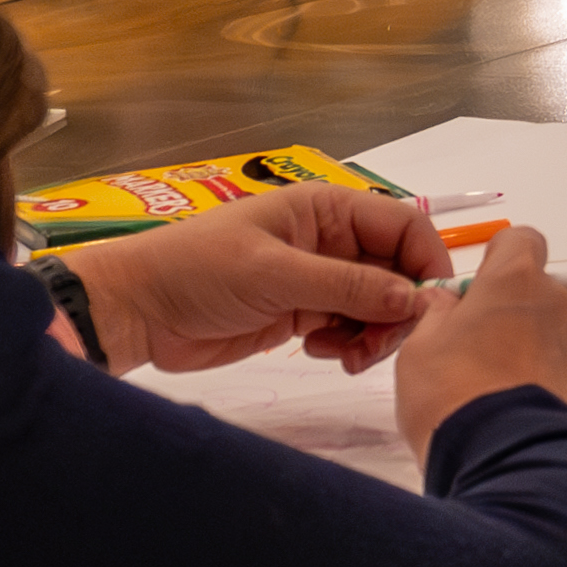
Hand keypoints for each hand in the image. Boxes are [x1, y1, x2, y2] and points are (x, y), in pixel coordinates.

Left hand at [56, 181, 447, 375]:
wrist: (139, 311)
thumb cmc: (199, 272)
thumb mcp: (275, 274)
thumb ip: (347, 287)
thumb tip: (414, 299)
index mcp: (327, 210)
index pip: (403, 227)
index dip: (425, 263)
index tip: (427, 307)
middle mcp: (330, 241)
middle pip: (397, 272)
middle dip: (397, 310)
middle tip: (376, 345)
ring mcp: (319, 280)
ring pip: (379, 306)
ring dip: (375, 334)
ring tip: (347, 356)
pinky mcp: (304, 315)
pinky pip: (352, 329)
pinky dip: (351, 346)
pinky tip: (325, 353)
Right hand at [396, 225, 566, 451]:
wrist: (505, 456)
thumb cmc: (451, 394)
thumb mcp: (420, 349)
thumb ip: (437, 315)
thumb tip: (446, 303)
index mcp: (512, 281)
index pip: (520, 241)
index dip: (501, 260)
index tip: (483, 288)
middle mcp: (556, 301)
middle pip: (538, 294)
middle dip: (515, 316)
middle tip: (483, 356)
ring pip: (559, 334)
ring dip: (538, 352)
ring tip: (507, 396)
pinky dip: (560, 384)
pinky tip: (532, 413)